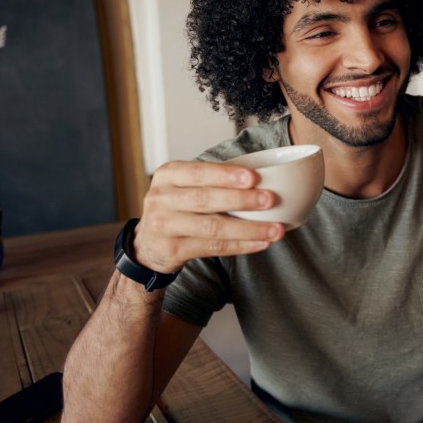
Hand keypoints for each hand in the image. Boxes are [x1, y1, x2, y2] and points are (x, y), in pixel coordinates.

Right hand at [133, 161, 283, 272]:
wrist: (148, 244)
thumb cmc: (176, 207)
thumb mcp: (183, 186)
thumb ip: (211, 180)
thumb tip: (261, 179)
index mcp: (167, 175)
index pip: (199, 172)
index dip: (226, 175)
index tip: (254, 178)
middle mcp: (161, 199)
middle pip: (206, 199)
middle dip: (241, 200)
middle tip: (270, 200)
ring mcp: (164, 226)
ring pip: (213, 227)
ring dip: (249, 228)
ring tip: (275, 229)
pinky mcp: (173, 250)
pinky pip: (213, 248)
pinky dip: (241, 246)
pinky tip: (260, 243)